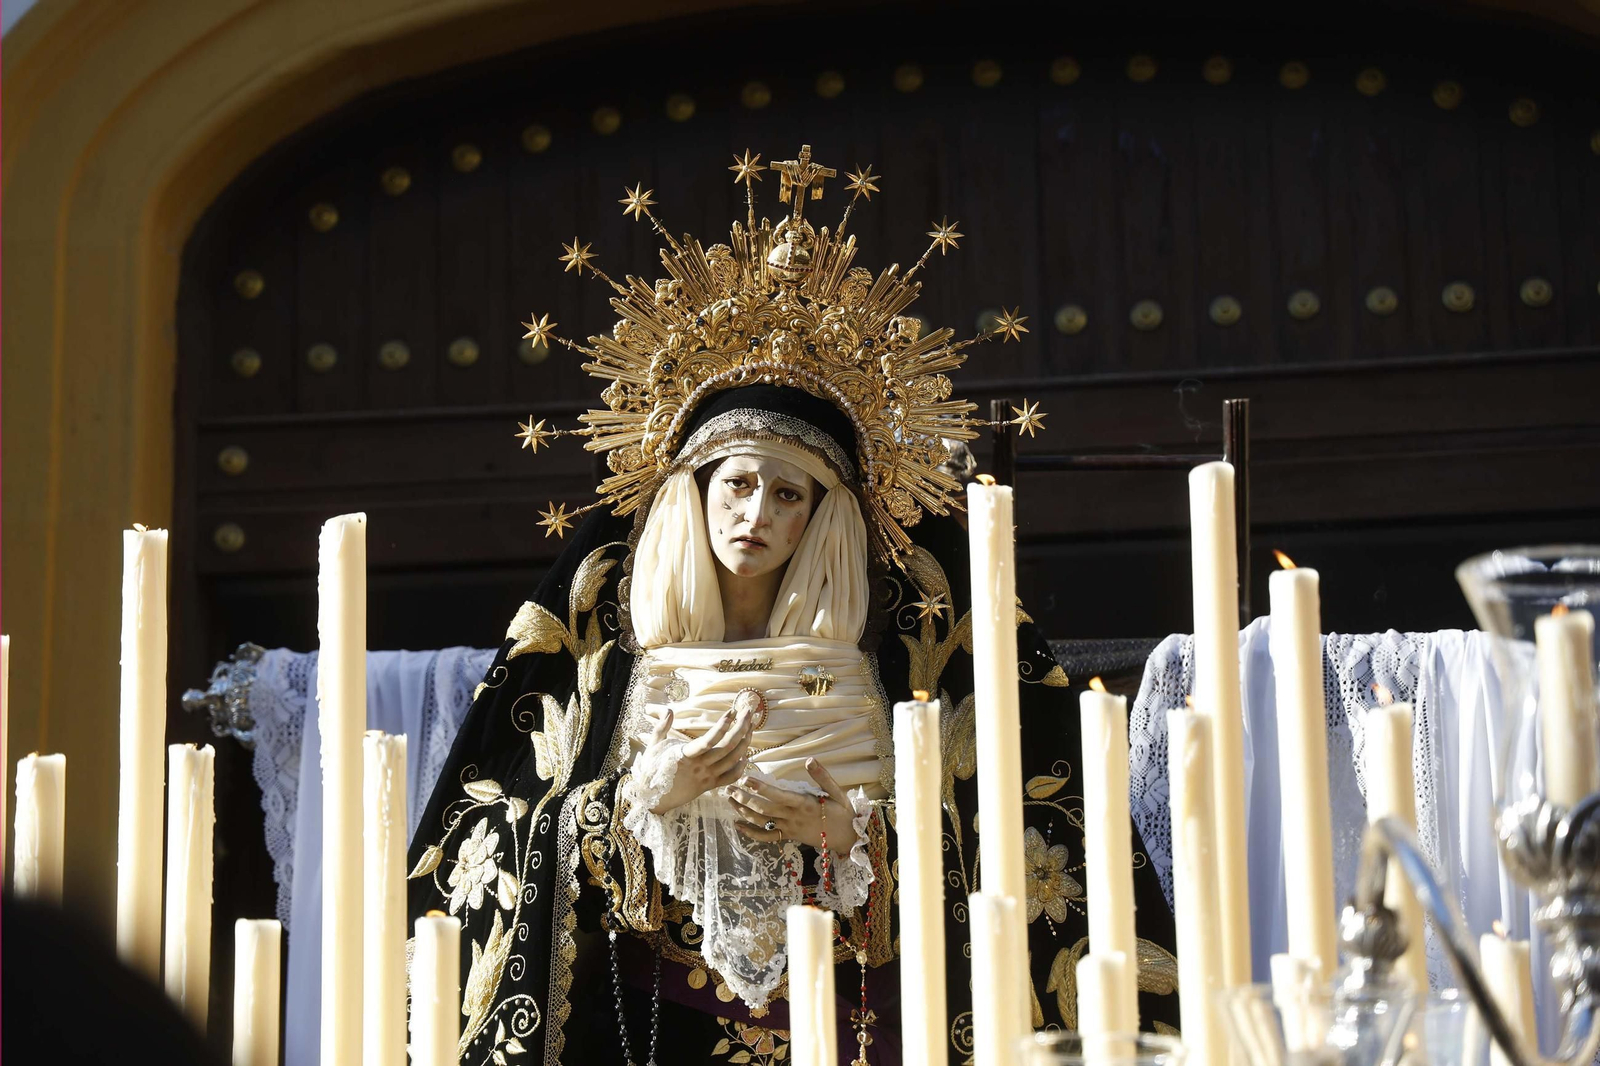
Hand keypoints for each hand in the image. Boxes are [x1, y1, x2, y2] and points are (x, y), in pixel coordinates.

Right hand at [648, 706, 753, 813]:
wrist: (654, 799)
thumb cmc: (653, 770)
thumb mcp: (653, 747)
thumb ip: (660, 727)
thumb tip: (668, 710)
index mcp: (684, 756)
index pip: (708, 740)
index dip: (722, 725)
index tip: (731, 711)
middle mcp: (699, 767)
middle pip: (727, 747)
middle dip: (741, 727)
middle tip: (748, 712)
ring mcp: (707, 777)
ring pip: (733, 760)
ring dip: (745, 742)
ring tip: (750, 726)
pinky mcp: (711, 786)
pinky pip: (732, 777)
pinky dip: (742, 765)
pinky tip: (745, 754)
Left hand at [729, 758, 854, 852]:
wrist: (847, 838)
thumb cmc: (842, 813)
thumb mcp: (838, 792)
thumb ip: (823, 776)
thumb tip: (809, 759)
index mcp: (804, 805)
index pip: (778, 796)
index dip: (761, 788)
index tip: (745, 778)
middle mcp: (793, 818)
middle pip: (763, 809)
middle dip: (744, 798)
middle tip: (728, 787)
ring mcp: (789, 829)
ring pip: (761, 822)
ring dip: (743, 811)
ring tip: (729, 799)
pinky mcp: (788, 837)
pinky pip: (767, 837)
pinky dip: (750, 833)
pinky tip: (737, 825)